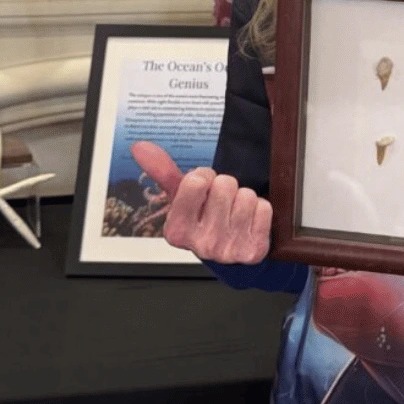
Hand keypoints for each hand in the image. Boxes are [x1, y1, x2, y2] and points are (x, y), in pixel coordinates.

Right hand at [130, 141, 271, 264]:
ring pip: (246, 195)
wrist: (230, 257)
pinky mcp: (253, 251)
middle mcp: (201, 244)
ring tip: (234, 213)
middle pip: (225, 184)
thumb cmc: (203, 220)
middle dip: (225, 187)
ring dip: (243, 199)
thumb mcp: (181, 198)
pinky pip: (264, 208)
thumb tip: (139, 146)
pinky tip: (249, 222)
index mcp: (177, 231)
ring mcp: (228, 250)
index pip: (196, 181)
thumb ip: (163, 172)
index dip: (204, 177)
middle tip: (220, 203)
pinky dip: (259, 210)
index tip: (203, 189)